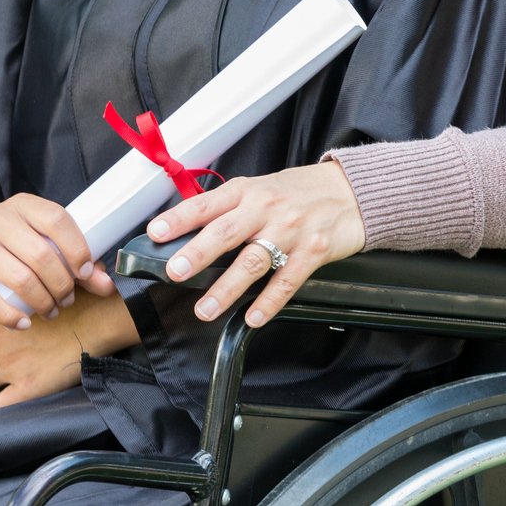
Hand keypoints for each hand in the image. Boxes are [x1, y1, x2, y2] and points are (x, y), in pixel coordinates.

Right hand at [0, 194, 115, 329]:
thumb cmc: (11, 256)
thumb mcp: (43, 249)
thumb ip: (77, 265)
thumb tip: (107, 285)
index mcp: (23, 205)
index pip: (57, 219)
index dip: (77, 248)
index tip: (85, 274)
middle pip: (40, 254)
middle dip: (61, 284)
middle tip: (67, 301)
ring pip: (20, 278)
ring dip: (42, 302)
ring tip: (50, 311)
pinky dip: (12, 316)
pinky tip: (24, 323)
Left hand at [0, 295, 140, 410]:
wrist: (98, 322)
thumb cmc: (80, 303)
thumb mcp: (46, 294)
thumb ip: (28, 303)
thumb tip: (29, 309)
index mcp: (4, 316)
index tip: (5, 346)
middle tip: (13, 363)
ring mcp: (9, 367)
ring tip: (15, 382)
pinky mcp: (24, 389)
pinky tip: (14, 401)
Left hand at [145, 162, 365, 328]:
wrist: (349, 191)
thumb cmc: (298, 192)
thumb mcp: (260, 188)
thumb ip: (229, 209)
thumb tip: (187, 235)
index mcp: (247, 191)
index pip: (207, 203)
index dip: (180, 217)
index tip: (156, 232)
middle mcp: (266, 208)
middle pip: (227, 231)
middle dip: (199, 252)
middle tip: (177, 271)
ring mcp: (291, 230)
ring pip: (254, 260)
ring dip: (227, 288)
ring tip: (206, 309)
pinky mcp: (313, 252)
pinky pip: (287, 280)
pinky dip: (269, 302)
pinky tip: (252, 317)